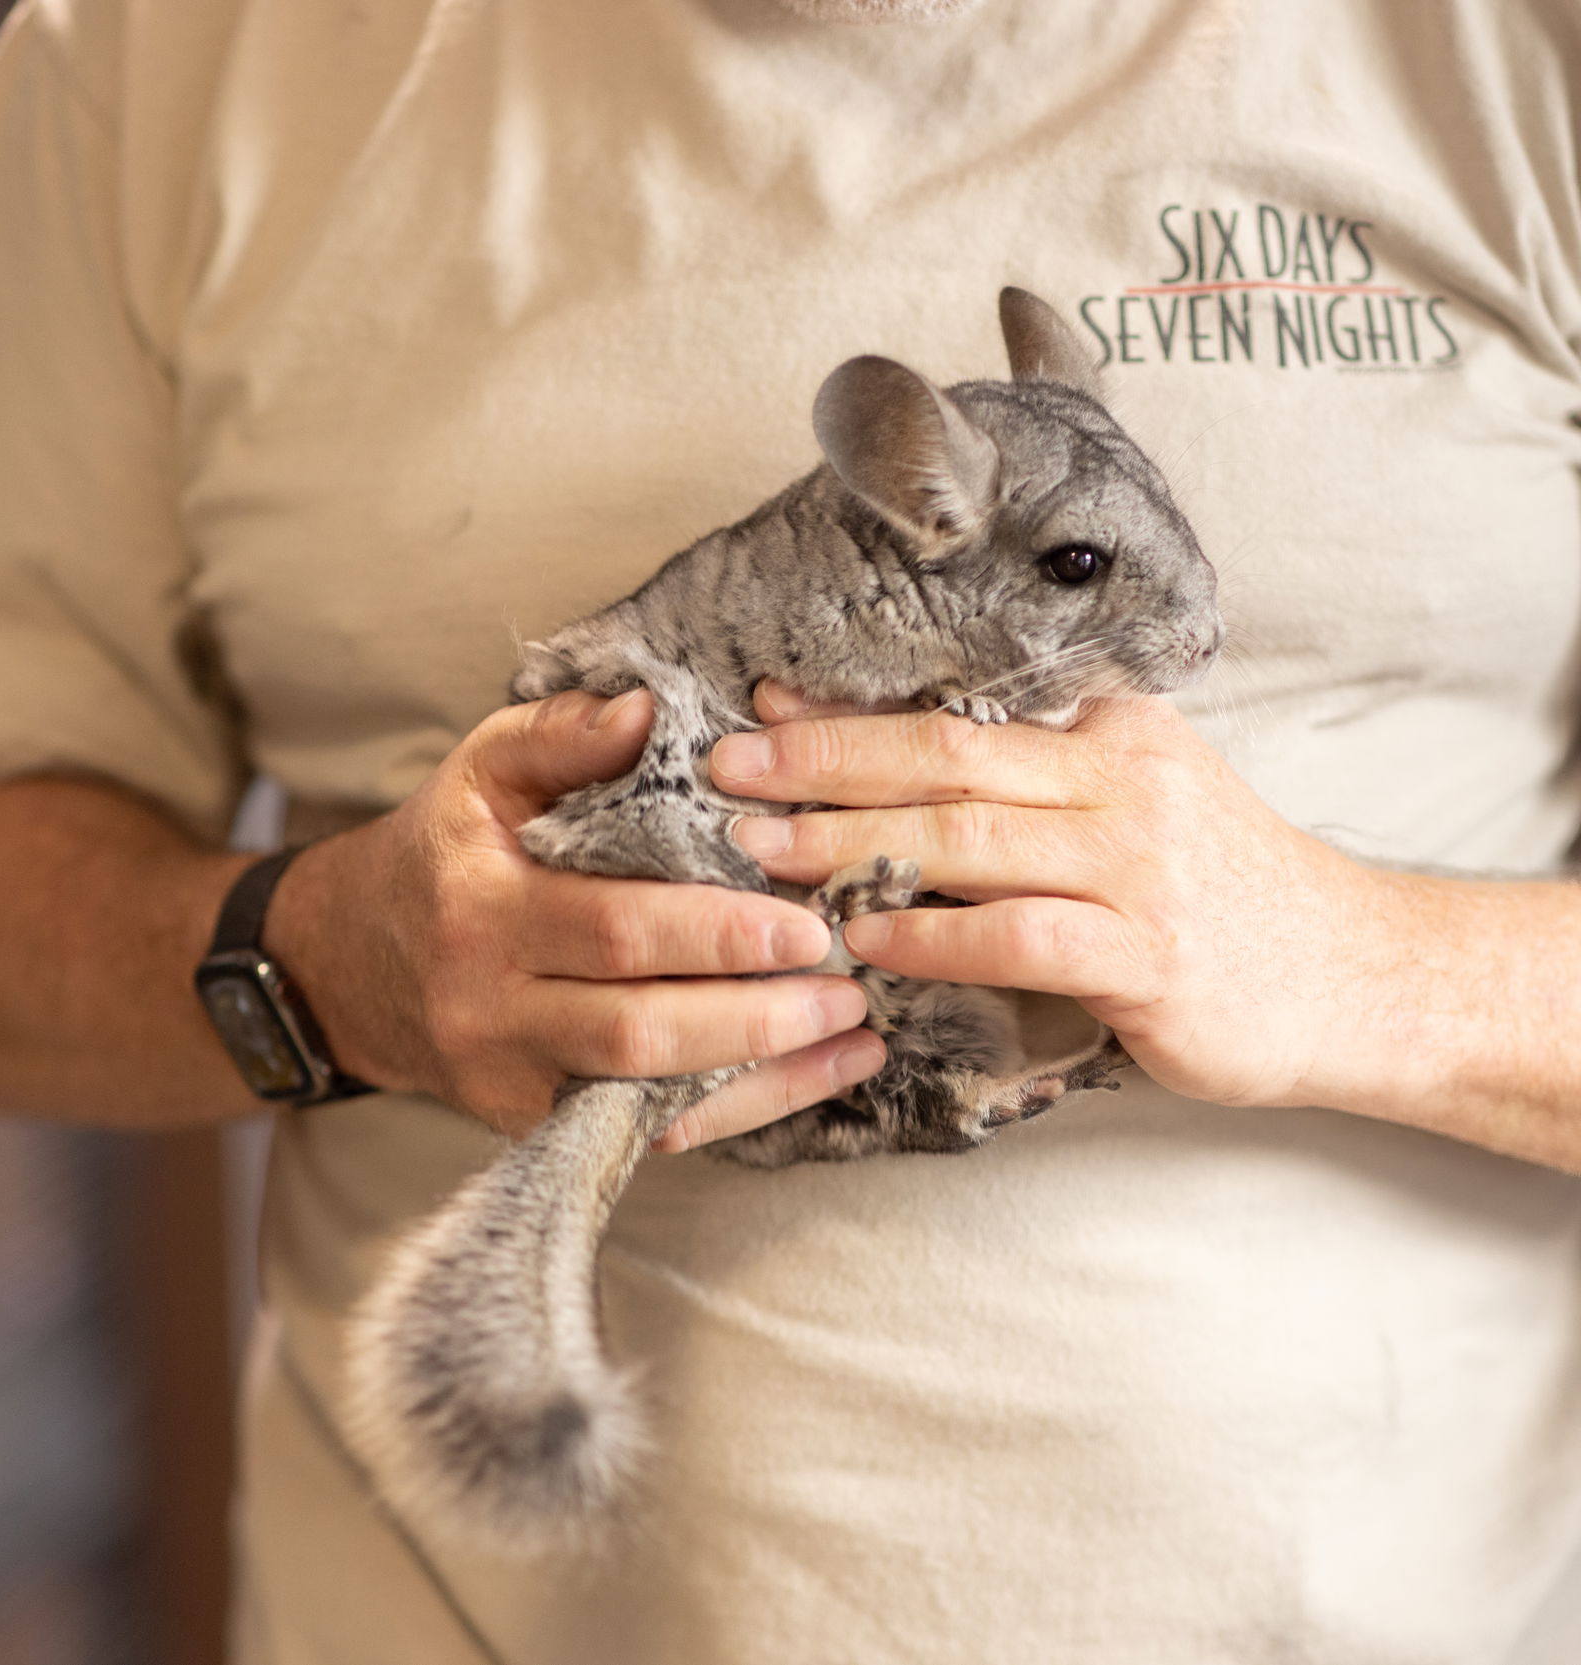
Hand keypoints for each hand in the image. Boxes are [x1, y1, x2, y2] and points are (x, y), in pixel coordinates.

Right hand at [263, 689, 883, 1140]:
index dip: (716, 934)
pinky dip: (732, 1109)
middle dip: (756, 1016)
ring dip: (763, 1075)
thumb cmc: (444, 852)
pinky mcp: (530, 1123)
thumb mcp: (479, 772)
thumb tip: (648, 711)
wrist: (349, 964)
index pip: (615, 929)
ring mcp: (509, 1079)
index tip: (807, 924)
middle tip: (847, 989)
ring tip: (854, 1040)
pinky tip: (806, 1081)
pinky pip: (644, 1127)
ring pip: (649, 1096)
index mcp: (484, 911)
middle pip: (638, 1029)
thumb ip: (561, 736)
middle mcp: (490, 1008)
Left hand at [708, 684, 1406, 1114]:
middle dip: (825, 766)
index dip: (848, 718)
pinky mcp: (1151, 955)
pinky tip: (868, 937)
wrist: (1356, 973)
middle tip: (730, 773)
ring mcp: (1141, 868)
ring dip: (855, 844)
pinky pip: (1021, 936)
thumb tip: (893, 790)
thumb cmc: (1224, 896)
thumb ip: (1031, 794)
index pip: (957, 715)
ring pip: (971, 840)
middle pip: (947, 760)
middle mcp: (1125, 783)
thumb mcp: (1135, 811)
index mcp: (1113, 735)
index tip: (760, 714)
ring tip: (764, 853)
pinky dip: (935, 936)